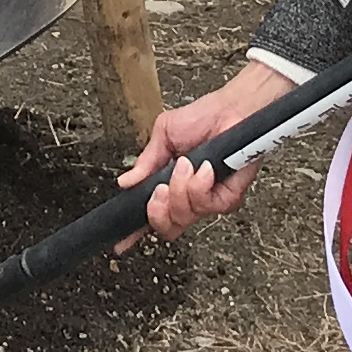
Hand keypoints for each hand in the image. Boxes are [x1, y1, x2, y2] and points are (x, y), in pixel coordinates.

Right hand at [120, 57, 297, 243]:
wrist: (229, 109)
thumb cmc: (203, 118)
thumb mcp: (164, 135)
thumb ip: (146, 162)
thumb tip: (126, 182)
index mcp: (171, 185)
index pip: (154, 215)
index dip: (135, 232)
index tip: (121, 242)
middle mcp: (190, 198)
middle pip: (168, 228)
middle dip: (158, 211)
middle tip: (161, 188)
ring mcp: (209, 200)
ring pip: (185, 217)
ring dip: (181, 190)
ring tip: (186, 165)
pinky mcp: (228, 197)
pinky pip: (207, 205)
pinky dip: (201, 186)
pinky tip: (205, 169)